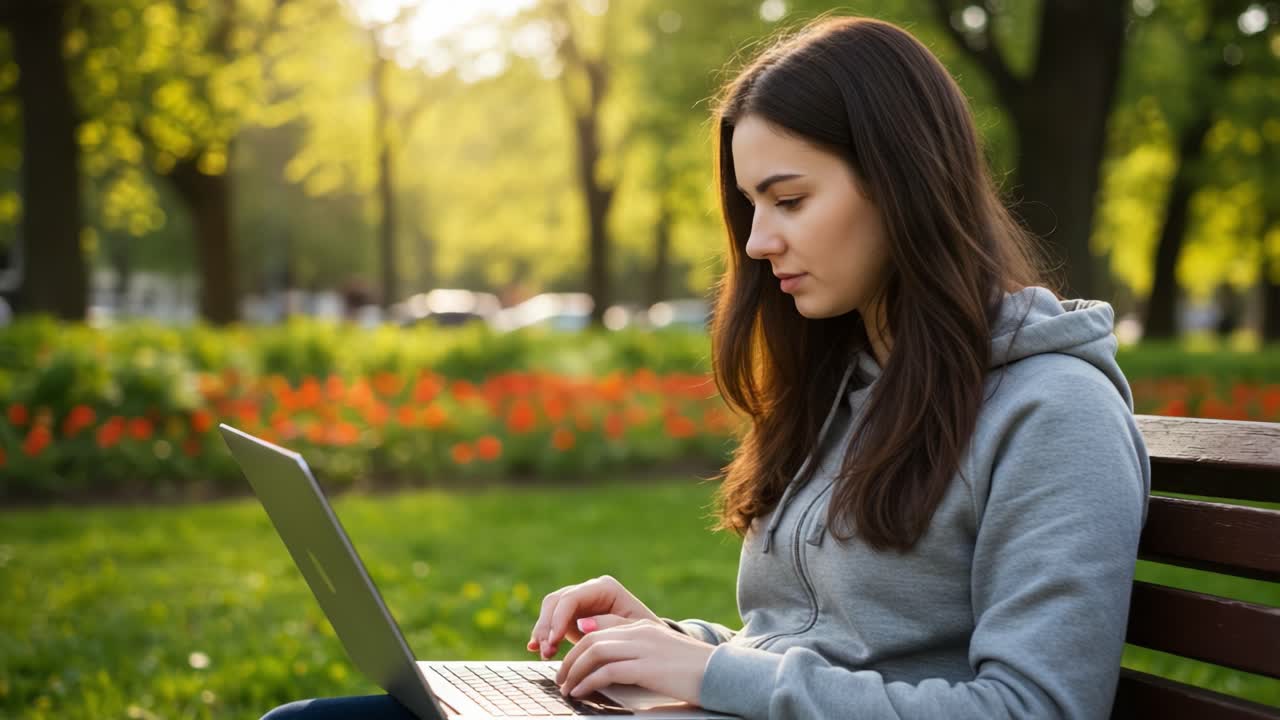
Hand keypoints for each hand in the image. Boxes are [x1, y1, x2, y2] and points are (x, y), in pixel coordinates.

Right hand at [527, 575, 660, 658]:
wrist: (652, 643)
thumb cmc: (647, 635)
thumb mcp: (634, 631)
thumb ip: (609, 625)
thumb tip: (582, 624)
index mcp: (604, 588)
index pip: (572, 598)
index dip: (558, 618)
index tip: (553, 641)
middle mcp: (589, 590)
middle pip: (556, 601)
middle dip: (547, 626)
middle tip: (545, 650)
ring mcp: (580, 603)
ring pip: (550, 611)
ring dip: (543, 632)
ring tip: (542, 653)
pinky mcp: (573, 617)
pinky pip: (552, 622)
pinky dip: (544, 635)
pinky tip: (534, 648)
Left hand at [554, 617, 714, 704]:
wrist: (722, 673)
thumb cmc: (694, 669)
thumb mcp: (662, 652)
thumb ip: (636, 649)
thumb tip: (606, 661)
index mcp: (643, 625)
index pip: (600, 628)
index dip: (578, 644)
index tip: (569, 661)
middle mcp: (640, 631)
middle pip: (591, 639)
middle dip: (570, 659)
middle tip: (561, 678)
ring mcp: (643, 647)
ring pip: (594, 652)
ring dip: (574, 671)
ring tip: (566, 688)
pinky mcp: (646, 667)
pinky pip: (606, 671)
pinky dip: (588, 682)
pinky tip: (581, 692)